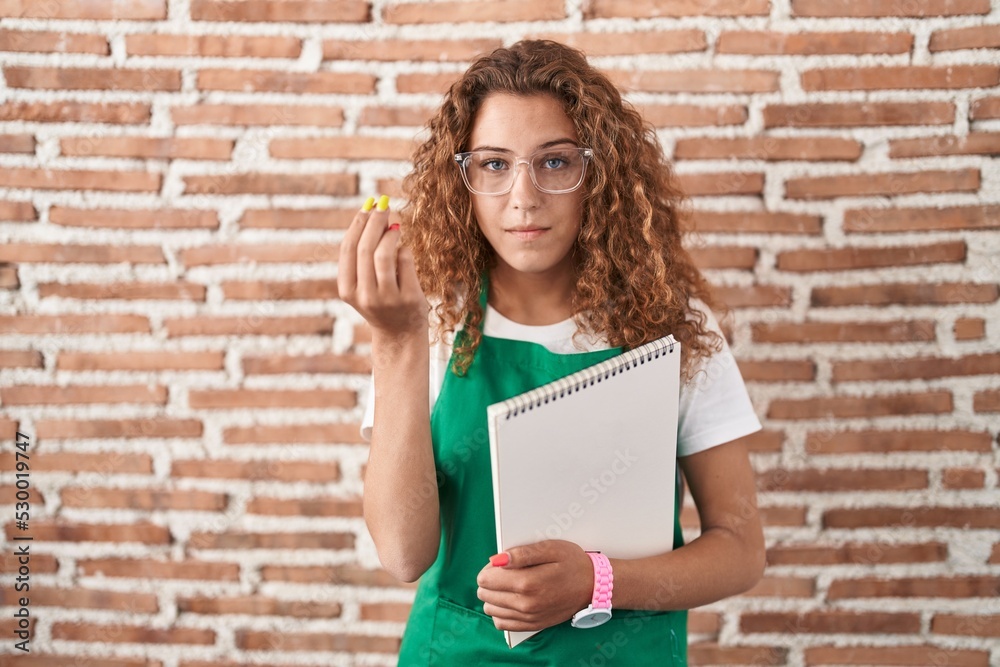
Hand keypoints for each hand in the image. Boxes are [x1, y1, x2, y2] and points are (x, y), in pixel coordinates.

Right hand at [337, 195, 427, 338]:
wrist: (400, 334)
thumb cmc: (381, 300)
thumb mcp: (363, 283)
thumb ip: (363, 255)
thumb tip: (372, 213)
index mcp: (348, 289)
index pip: (348, 249)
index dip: (358, 224)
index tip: (367, 206)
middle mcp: (365, 295)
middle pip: (366, 248)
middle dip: (375, 222)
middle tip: (384, 206)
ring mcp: (387, 298)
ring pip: (385, 254)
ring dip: (391, 234)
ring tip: (396, 226)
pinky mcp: (409, 298)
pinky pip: (406, 261)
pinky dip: (404, 250)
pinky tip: (403, 250)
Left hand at [476, 540, 593, 631]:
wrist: (593, 587)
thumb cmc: (572, 563)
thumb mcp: (550, 548)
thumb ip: (522, 553)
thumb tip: (497, 559)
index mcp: (528, 583)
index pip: (486, 579)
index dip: (490, 568)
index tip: (501, 563)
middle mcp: (526, 604)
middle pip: (485, 594)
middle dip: (490, 581)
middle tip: (506, 572)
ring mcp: (528, 618)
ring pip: (491, 609)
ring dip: (493, 596)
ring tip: (508, 585)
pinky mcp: (532, 626)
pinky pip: (502, 624)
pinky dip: (500, 612)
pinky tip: (510, 600)